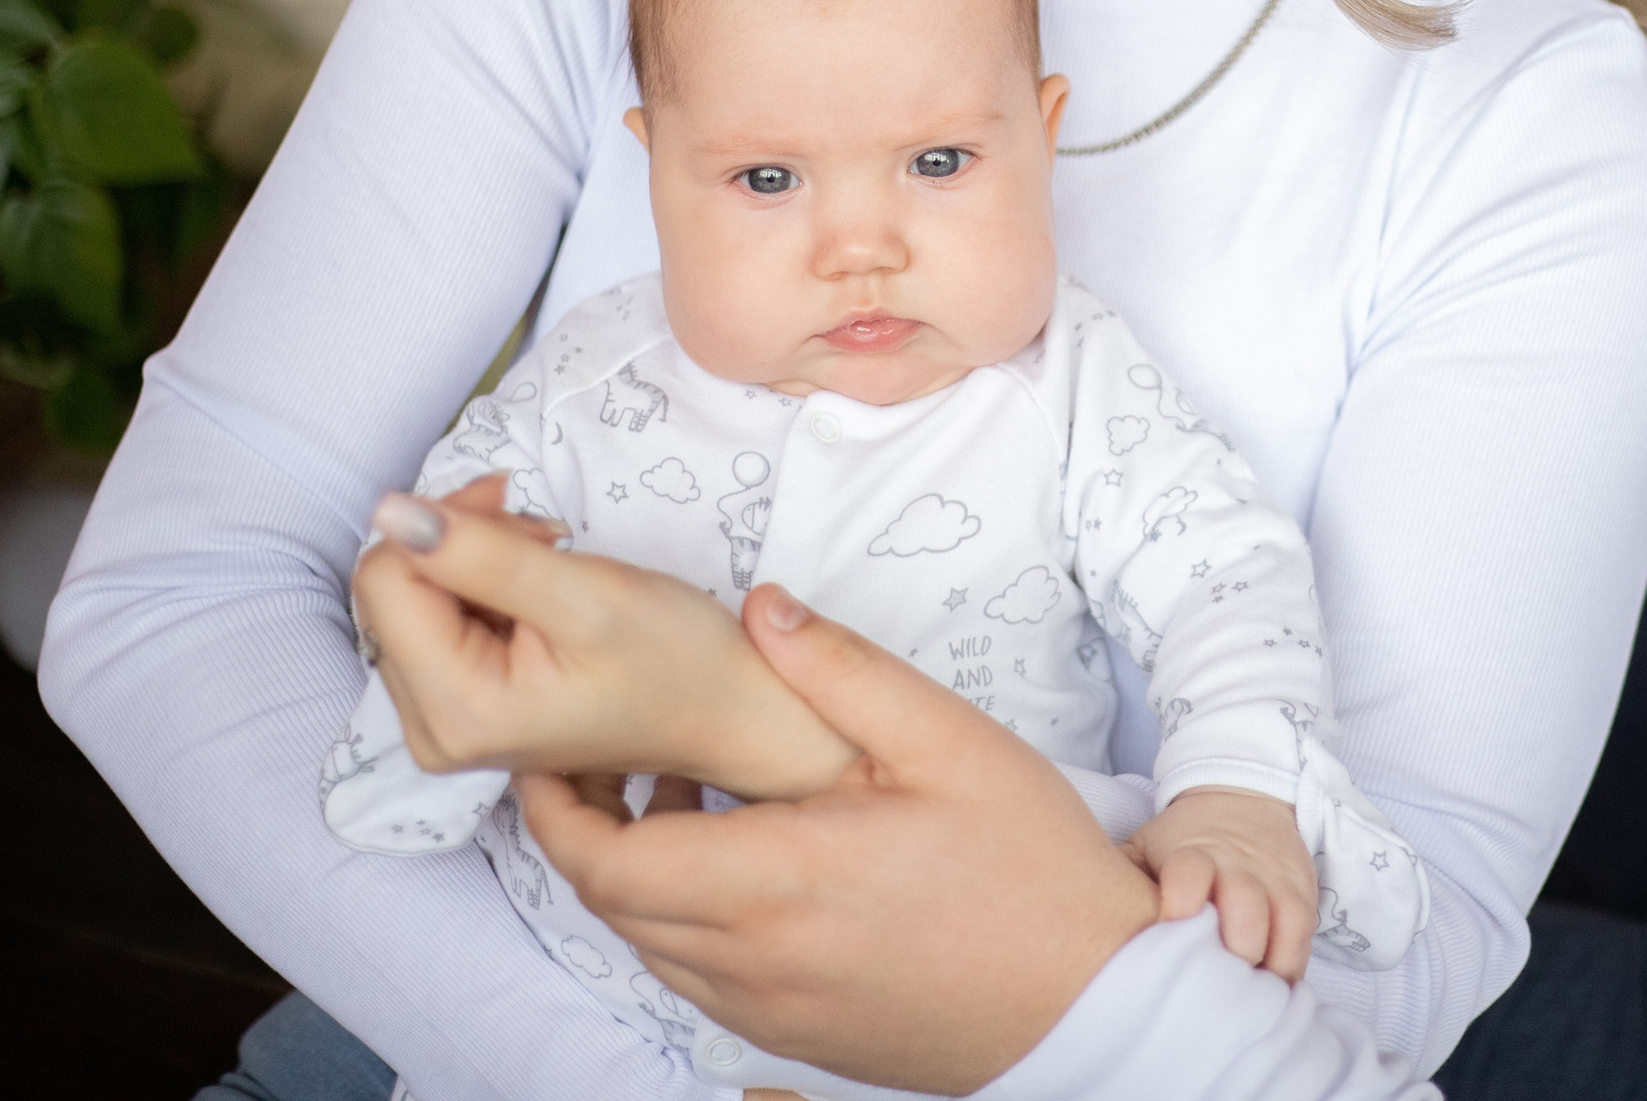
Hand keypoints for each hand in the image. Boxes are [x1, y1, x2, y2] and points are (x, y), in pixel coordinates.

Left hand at [352, 479, 856, 798]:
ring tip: (554, 569)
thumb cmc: (679, 660)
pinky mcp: (463, 713)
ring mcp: (444, 728)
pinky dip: (484, 590)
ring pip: (414, 602)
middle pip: (393, 593)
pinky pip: (438, 626)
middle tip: (548, 541)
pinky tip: (540, 596)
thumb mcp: (588, 594)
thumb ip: (482, 553)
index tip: (529, 519)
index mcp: (457, 710)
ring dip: (477, 562)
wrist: (730, 714)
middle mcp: (432, 732)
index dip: (449, 526)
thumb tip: (389, 511)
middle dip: (464, 545)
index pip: (386, 580)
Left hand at [519, 584, 1160, 1095]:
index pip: (608, 860)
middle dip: (588, 830)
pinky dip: (687, 922)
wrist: (1092, 1001)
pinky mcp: (798, 1036)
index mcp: (777, 883)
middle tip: (609, 760)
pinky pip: (702, 979)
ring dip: (640, 876)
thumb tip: (763, 610)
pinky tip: (745, 866)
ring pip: (653, 946)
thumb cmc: (1032, 873)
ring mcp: (771, 1010)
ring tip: (684, 799)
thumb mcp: (949, 741)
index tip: (554, 757)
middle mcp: (754, 962)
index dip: (558, 808)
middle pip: (615, 904)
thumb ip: (843, 671)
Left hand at [1121, 786, 1317, 981]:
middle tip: (1209, 987)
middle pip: (1244, 910)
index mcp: (1192, 852)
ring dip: (1264, 966)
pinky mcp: (1301, 891)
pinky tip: (1269, 988)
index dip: (1182, 904)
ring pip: (1281, 925)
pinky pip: (1303, 936)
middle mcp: (1237, 865)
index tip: (1173, 933)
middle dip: (1230, 953)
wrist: (1243, 801)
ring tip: (1242, 995)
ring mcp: (1273, 879)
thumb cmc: (1181, 841)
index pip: (1190, 872)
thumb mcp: (1145, 847)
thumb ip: (1118, 880)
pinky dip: (1289, 966)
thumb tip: (1080, 922)